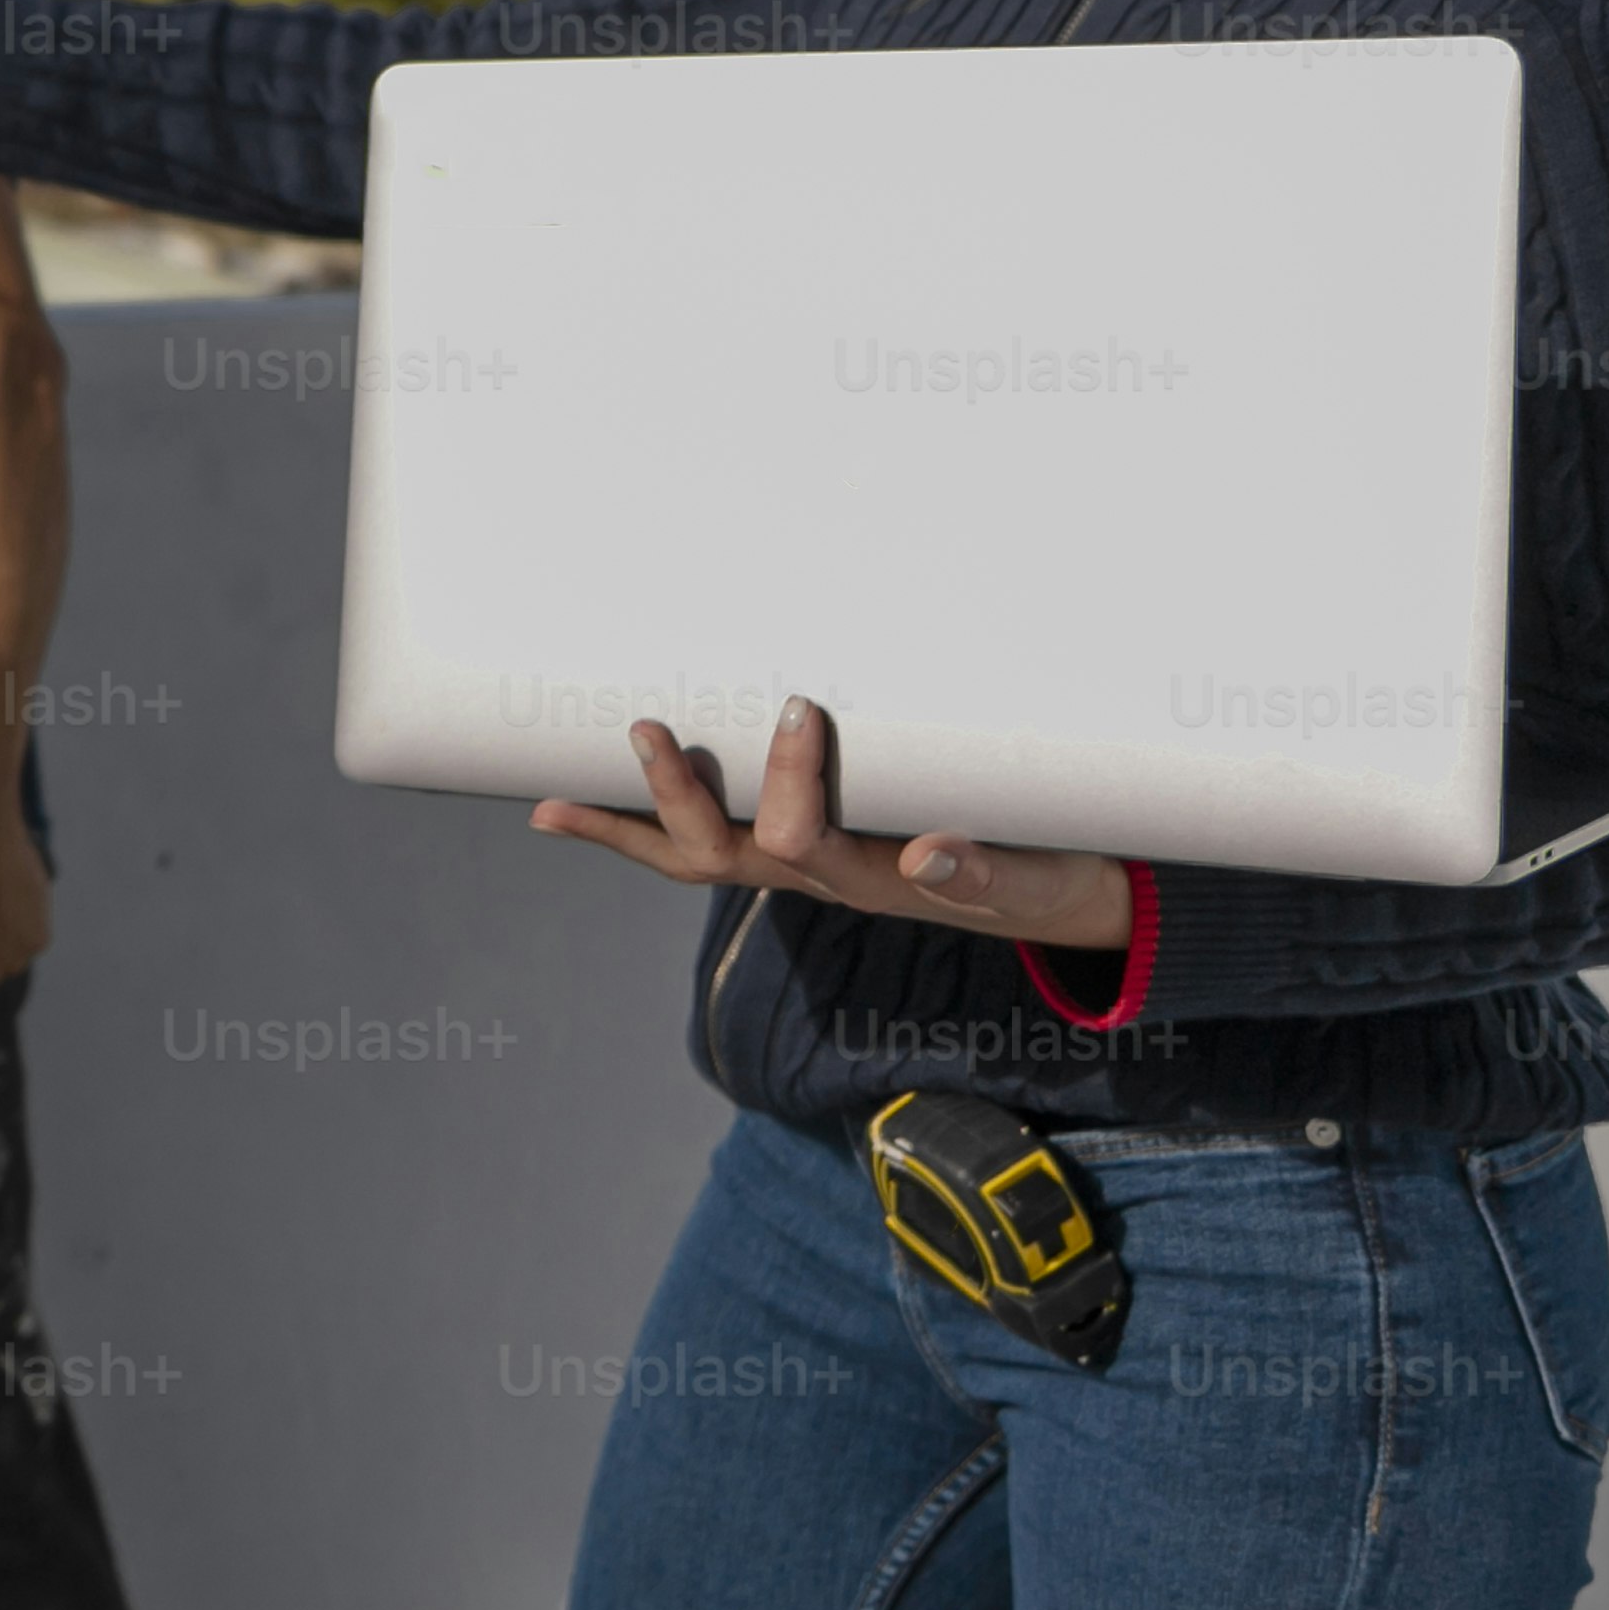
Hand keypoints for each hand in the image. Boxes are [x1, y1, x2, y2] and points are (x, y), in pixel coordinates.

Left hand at [528, 700, 1131, 949]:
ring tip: (553, 805)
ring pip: (693, 858)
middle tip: (647, 729)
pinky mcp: (794, 854)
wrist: (1054, 901)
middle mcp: (821, 881)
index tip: (795, 708)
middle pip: (724, 853)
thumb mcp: (1027, 881)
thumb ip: (984, 873)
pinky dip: (631, 834)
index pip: (804, 838)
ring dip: (627, 825)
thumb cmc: (1042, 876)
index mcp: (869, 882)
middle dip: (677, 794)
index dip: (788, 780)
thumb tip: (926, 856)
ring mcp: (799, 871)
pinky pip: (698, 849)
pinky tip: (569, 810)